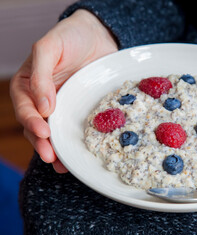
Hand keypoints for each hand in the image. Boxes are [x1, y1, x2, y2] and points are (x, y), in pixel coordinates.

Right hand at [10, 10, 117, 172]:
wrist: (98, 35)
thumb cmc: (69, 36)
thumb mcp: (49, 48)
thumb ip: (41, 74)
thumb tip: (43, 107)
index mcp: (28, 85)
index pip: (25, 108)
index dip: (32, 122)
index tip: (43, 132)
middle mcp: (44, 99)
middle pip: (38, 126)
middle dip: (43, 143)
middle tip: (51, 156)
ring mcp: (64, 106)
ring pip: (56, 132)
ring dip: (58, 150)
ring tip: (63, 165)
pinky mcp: (81, 109)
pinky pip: (76, 128)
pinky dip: (76, 142)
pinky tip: (79, 155)